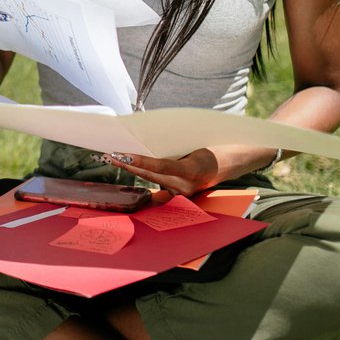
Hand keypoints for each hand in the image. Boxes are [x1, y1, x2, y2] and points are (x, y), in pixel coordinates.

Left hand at [100, 148, 220, 195]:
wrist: (229, 164)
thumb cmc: (213, 149)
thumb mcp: (196, 146)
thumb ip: (173, 151)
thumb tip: (148, 144)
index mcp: (192, 170)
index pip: (161, 166)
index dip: (141, 162)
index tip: (123, 156)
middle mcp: (186, 186)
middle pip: (151, 176)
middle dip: (130, 166)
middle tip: (111, 155)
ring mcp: (182, 193)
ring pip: (153, 181)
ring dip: (134, 171)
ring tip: (117, 159)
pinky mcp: (179, 195)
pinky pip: (158, 186)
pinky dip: (146, 176)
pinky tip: (131, 169)